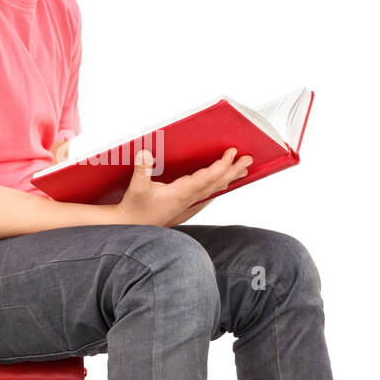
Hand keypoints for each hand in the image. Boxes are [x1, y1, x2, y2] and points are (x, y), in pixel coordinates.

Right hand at [113, 147, 252, 227]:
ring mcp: (188, 204)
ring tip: (243, 170)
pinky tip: (223, 185)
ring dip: (229, 178)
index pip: (207, 177)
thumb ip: (142, 170)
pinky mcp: (184, 206)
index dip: (221, 165)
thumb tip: (145, 153)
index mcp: (180, 193)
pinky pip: (206, 195)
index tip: (232, 153)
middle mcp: (188, 199)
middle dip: (233, 170)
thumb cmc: (135, 209)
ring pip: (214, 189)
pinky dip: (217, 188)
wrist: (131, 227)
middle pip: (216, 183)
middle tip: (248, 159)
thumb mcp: (136, 188)